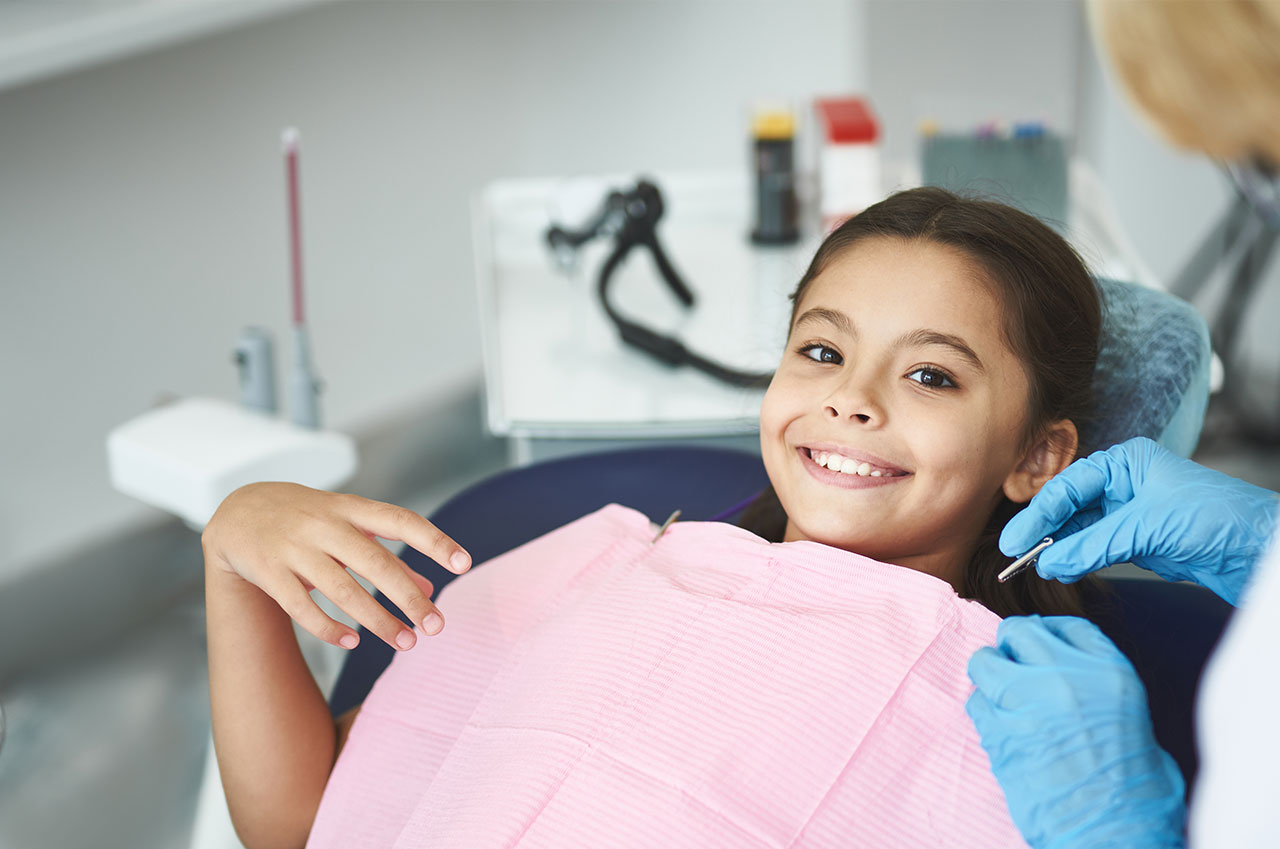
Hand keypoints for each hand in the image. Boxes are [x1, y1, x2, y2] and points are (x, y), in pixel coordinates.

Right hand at [202, 482, 470, 651]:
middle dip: (409, 597)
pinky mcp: (269, 572)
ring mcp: (295, 548)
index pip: (401, 520)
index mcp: (351, 509)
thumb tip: (430, 590)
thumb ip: (390, 556)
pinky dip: (329, 628)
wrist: (238, 512)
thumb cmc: (308, 520)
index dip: (434, 540)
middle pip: (376, 563)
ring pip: (342, 590)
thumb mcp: (350, 527)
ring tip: (406, 643)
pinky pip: (301, 607)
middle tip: (437, 627)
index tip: (464, 563)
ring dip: (377, 621)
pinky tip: (353, 643)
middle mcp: (325, 525)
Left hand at [967, 616, 1185, 848]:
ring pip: (985, 663)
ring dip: (990, 678)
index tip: (1037, 644)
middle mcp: (1064, 677)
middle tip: (1012, 667)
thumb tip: (1057, 664)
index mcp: (1107, 671)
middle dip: (1011, 647)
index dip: (1046, 632)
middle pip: (1018, 632)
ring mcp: (1027, 702)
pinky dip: (984, 714)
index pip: (1066, 626)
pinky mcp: (999, 732)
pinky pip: (976, 705)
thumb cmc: (1134, 783)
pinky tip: (1002, 730)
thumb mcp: (1130, 713)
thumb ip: (1094, 680)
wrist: (1115, 830)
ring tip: (1003, 700)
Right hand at [1001, 437, 1277, 604]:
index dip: (1038, 514)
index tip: (1015, 540)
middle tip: (1014, 554)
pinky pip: (1097, 549)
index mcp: (1127, 462)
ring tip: (1036, 565)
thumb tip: (1051, 563)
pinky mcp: (1140, 542)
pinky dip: (1078, 560)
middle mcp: (1126, 484)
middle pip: (1070, 506)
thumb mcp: (1148, 526)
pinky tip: (1062, 569)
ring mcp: (1132, 514)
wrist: (1259, 549)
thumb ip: (1095, 544)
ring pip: (1081, 530)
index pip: (1068, 486)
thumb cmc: (1219, 518)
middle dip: (1043, 530)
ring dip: (1059, 548)